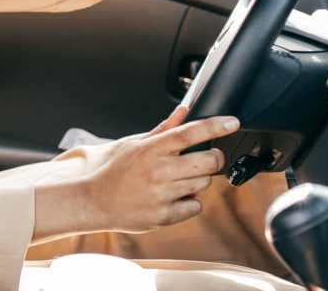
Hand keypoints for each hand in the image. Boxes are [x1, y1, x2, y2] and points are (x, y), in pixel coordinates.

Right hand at [88, 105, 237, 231]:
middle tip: (207, 158)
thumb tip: (183, 111)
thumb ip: (163, 129)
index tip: (232, 122)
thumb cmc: (116, 170)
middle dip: (214, 158)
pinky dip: (190, 201)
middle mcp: (158, 171)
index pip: (189, 133)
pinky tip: (174, 196)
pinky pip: (195, 206)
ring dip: (199, 180)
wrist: (95, 201)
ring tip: (179, 180)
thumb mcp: (135, 144)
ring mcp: (162, 195)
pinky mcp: (164, 216)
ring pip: (204, 184)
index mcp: (151, 149)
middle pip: (207, 161)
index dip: (214, 126)